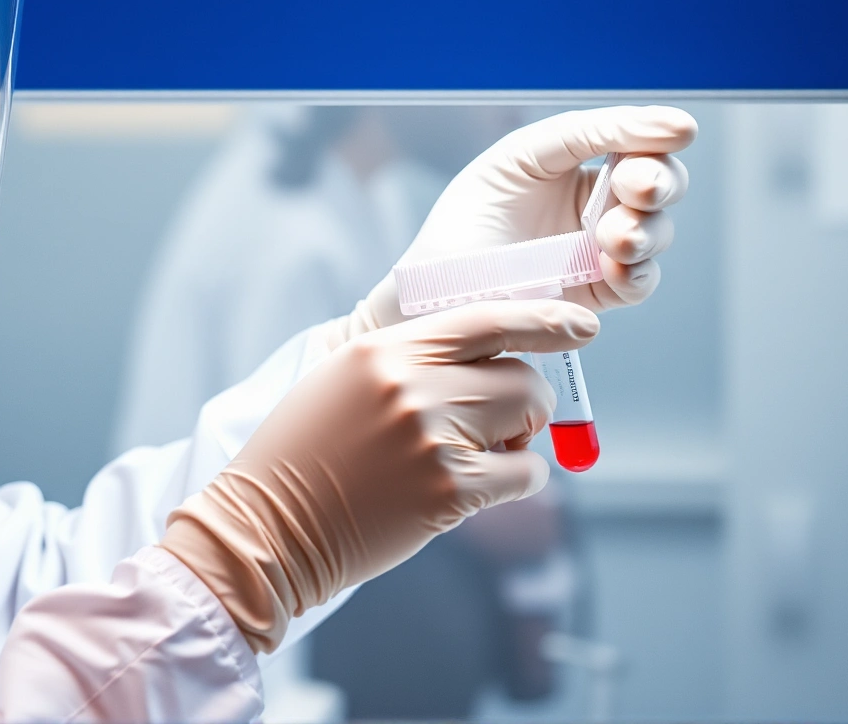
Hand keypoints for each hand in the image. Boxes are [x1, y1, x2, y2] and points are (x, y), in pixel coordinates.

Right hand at [158, 298, 596, 652]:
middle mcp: (411, 383)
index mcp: (385, 348)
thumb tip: (493, 359)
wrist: (266, 528)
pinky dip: (513, 484)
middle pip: (520, 375)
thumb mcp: (345, 382)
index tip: (581, 326)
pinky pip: (524, 476)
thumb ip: (412, 361)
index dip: (543, 321)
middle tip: (502, 428)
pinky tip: (467, 493)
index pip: (486, 319)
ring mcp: (431, 437)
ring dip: (519, 443)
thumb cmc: (307, 456)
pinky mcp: (447, 491)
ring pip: (528, 422)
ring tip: (473, 462)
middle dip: (527, 404)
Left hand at [351, 106, 695, 327]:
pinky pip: (638, 281)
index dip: (657, 134)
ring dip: (646, 229)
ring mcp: (601, 249)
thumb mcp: (520, 157)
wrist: (431, 291)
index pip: (637, 141)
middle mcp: (597, 203)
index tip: (677, 130)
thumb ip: (584, 134)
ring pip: (657, 232)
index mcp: (579, 162)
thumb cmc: (467, 219)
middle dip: (659, 181)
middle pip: (661, 183)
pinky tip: (613, 264)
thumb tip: (665, 126)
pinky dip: (635, 271)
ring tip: (614, 236)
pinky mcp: (597, 294)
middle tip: (638, 187)